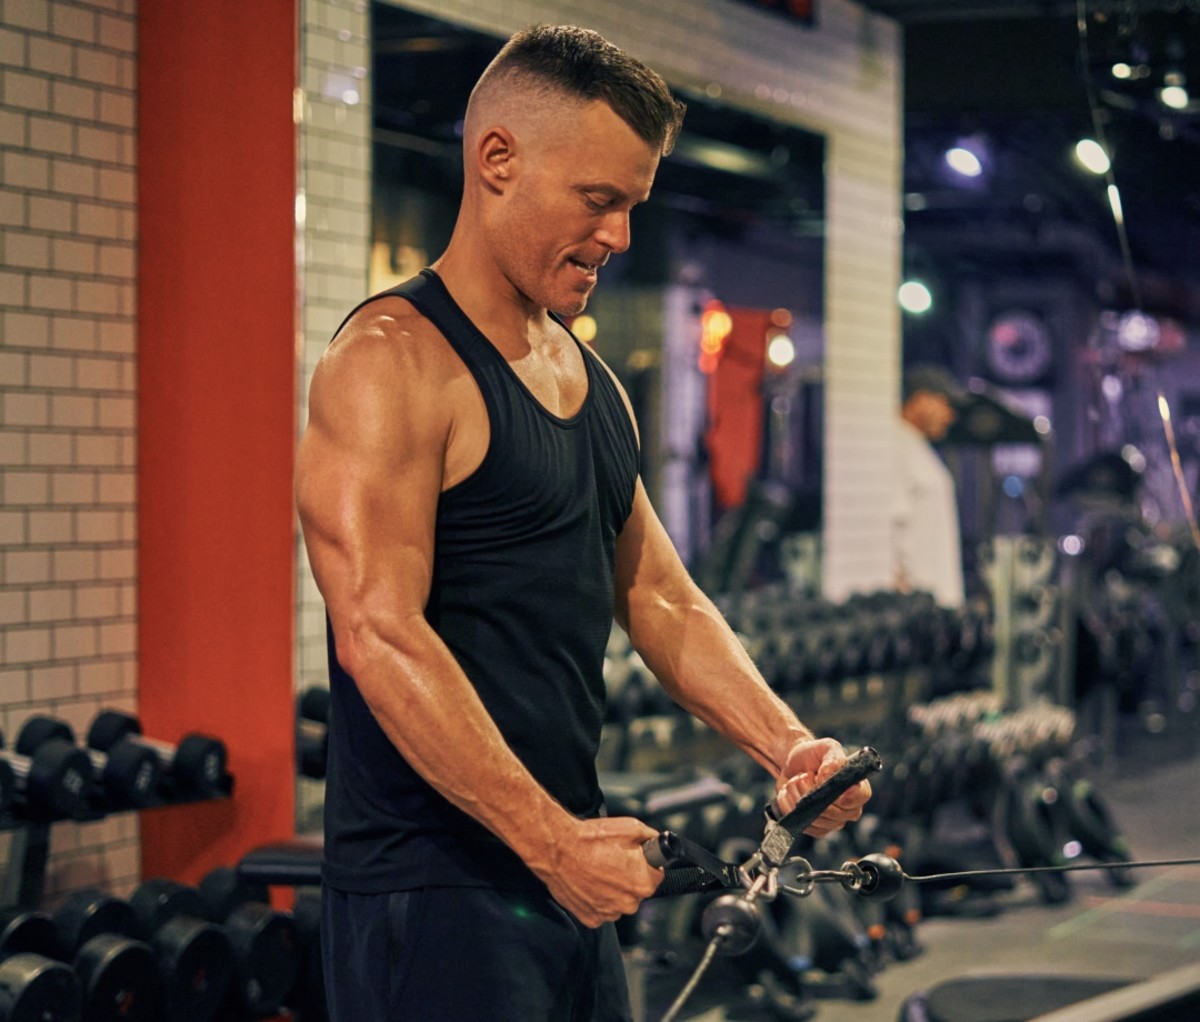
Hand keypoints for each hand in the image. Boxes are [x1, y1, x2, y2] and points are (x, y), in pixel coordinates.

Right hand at [532, 816, 663, 927]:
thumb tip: (657, 841)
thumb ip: (651, 837)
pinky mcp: (590, 918)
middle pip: (637, 890)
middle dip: (629, 877)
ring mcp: (608, 913)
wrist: (557, 849)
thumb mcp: (630, 827)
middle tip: (613, 860)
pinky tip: (588, 881)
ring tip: (597, 869)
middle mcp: (628, 903)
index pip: (656, 876)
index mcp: (642, 883)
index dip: (647, 864)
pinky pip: (601, 910)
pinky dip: (597, 898)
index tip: (637, 858)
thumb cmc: (590, 839)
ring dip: (613, 890)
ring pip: (619, 901)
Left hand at [774, 737, 870, 837]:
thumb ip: (833, 759)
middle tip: (803, 776)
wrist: (794, 764)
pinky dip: (788, 805)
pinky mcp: (815, 827)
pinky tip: (789, 792)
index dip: (843, 794)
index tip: (824, 783)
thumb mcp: (827, 747)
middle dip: (811, 792)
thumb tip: (826, 778)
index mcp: (858, 788)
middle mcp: (849, 809)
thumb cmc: (815, 755)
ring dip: (797, 796)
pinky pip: (800, 823)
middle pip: (832, 812)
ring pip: (813, 818)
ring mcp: (832, 821)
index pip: (859, 798)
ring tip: (796, 781)